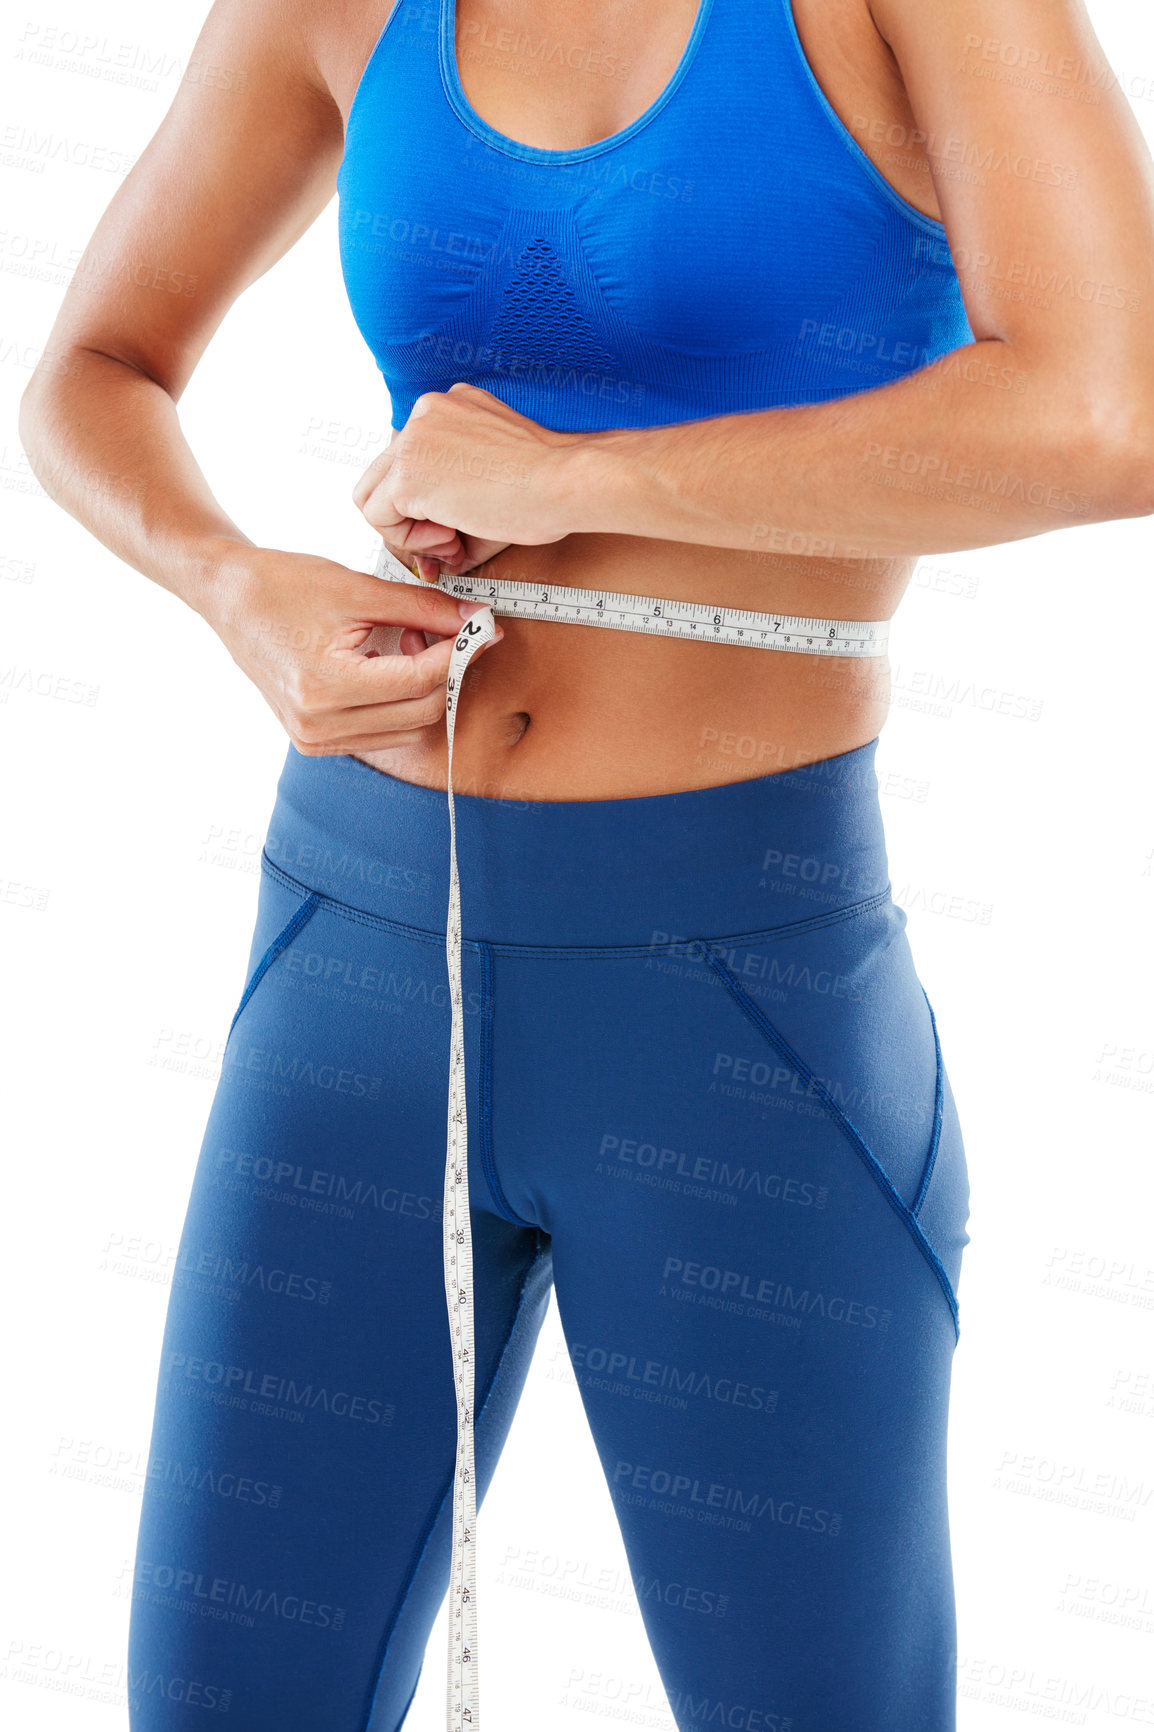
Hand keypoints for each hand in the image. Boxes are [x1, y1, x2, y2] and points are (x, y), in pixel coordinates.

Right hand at [204, 542, 502, 756]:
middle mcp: (318, 725)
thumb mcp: (358, 588)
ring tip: (409, 642)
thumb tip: (476, 620)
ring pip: (409, 728)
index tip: (484, 627)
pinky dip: (401, 702)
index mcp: (325, 687)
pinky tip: (390, 663)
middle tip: (449, 629)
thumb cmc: (283, 583)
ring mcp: (314, 739)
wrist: (226, 597)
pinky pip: (384, 732)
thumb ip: (423, 608)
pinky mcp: (315, 741)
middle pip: (422, 711)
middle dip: (448, 671)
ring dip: (426, 688)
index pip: (421, 681)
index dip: (462, 652)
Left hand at [351, 383, 581, 575]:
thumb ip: (454, 509)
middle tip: (450, 537)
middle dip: (409, 515)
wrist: (565, 482)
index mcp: (450, 408)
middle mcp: (426, 413)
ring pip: (375, 494)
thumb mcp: (491, 486)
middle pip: (384, 474)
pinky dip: (408, 539)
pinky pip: (378, 516)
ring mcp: (413, 439)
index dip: (426, 502)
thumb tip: (436, 555)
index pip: (410, 459)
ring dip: (408, 527)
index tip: (459, 523)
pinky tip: (450, 536)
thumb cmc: (548, 486)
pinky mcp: (408, 473)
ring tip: (453, 536)